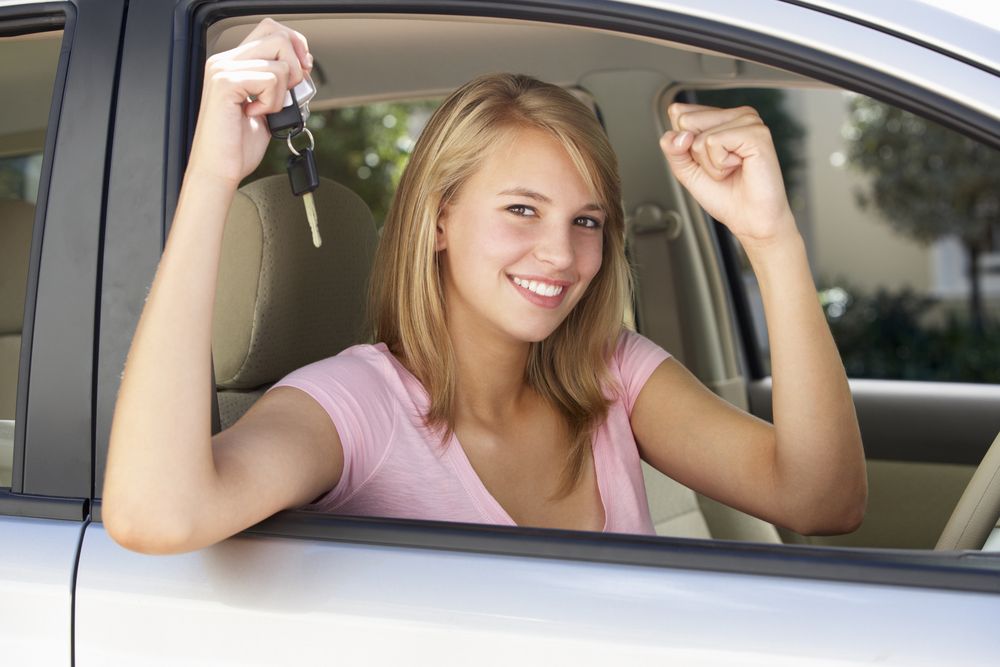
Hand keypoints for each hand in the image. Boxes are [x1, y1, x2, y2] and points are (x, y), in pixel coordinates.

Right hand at [187, 18, 311, 187]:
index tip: (304, 69)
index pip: (271, 29)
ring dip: (281, 94)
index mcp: (234, 63)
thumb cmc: (238, 146)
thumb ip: (279, 84)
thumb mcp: (267, 107)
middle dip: (295, 68)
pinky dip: (272, 102)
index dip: (295, 45)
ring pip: (280, 64)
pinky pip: (270, 80)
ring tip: (262, 111)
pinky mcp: (225, 83)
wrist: (219, 169)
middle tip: (286, 95)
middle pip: (278, 36)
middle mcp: (225, 60)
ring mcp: (222, 69)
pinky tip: (254, 115)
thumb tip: (303, 70)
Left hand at [660, 103, 796, 246]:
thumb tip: (678, 134)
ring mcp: (748, 120)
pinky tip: (739, 167)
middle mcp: (735, 114)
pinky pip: (714, 142)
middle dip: (696, 155)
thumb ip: (673, 149)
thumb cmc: (725, 196)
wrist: (749, 220)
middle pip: (686, 121)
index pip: (679, 114)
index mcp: (720, 118)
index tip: (706, 162)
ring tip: (731, 169)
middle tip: (721, 168)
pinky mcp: (756, 132)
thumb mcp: (687, 170)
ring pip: (700, 136)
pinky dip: (720, 164)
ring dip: (710, 163)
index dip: (682, 146)